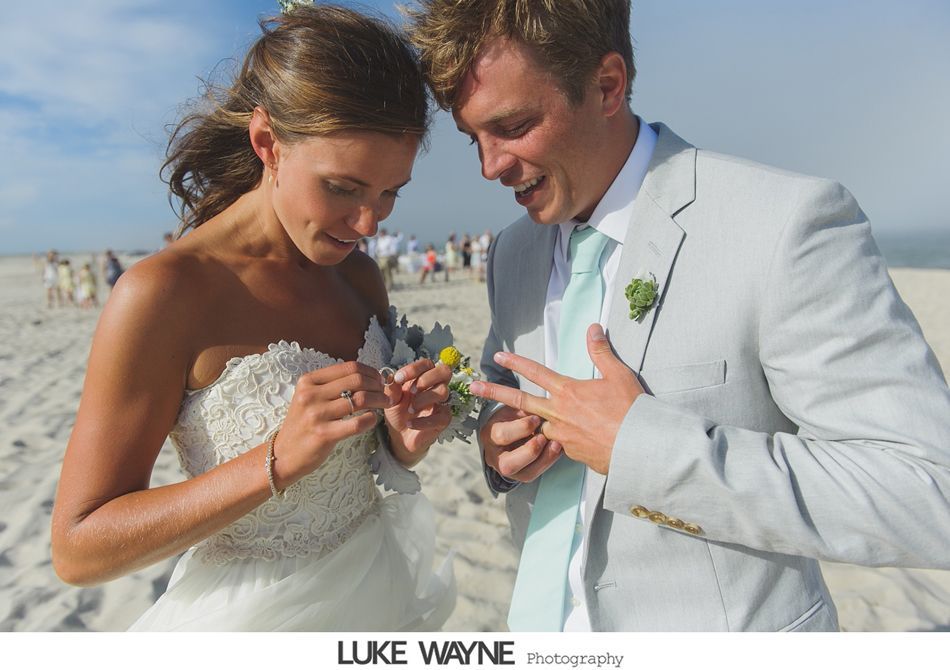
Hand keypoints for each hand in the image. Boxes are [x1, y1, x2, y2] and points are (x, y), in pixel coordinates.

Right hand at [275, 361, 391, 486]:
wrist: (284, 454)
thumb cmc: (302, 424)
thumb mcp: (309, 397)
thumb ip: (331, 385)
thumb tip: (366, 375)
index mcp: (308, 381)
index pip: (348, 367)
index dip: (370, 371)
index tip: (379, 379)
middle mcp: (310, 395)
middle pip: (357, 380)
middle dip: (377, 385)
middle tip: (385, 392)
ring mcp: (316, 415)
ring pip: (360, 399)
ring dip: (380, 400)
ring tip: (386, 403)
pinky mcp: (324, 434)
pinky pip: (357, 423)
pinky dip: (371, 419)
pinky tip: (373, 419)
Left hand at [382, 359, 452, 465]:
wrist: (399, 435)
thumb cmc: (397, 412)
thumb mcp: (390, 399)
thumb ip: (391, 388)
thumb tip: (392, 378)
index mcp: (422, 377)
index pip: (427, 364)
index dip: (414, 368)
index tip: (398, 378)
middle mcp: (434, 387)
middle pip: (444, 371)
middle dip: (427, 378)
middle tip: (411, 391)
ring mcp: (441, 402)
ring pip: (443, 391)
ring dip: (424, 398)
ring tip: (409, 409)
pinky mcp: (443, 420)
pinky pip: (441, 416)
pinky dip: (423, 421)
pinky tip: (410, 423)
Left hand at [469, 324, 643, 473]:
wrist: (638, 448)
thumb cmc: (631, 410)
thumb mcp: (618, 375)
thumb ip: (601, 352)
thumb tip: (593, 328)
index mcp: (568, 392)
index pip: (536, 372)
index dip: (516, 363)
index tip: (498, 357)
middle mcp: (558, 413)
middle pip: (519, 402)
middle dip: (493, 394)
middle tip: (473, 388)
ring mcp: (561, 435)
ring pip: (540, 426)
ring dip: (535, 423)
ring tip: (539, 422)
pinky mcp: (570, 453)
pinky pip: (560, 443)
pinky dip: (563, 438)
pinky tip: (581, 438)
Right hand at [480, 405, 561, 482]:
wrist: (511, 429)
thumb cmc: (512, 418)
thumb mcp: (513, 409)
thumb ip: (523, 409)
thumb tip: (540, 407)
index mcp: (489, 435)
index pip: (501, 435)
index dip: (522, 427)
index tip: (536, 418)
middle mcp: (494, 456)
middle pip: (508, 463)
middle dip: (530, 450)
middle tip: (544, 436)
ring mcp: (508, 468)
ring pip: (525, 473)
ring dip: (544, 458)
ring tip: (556, 444)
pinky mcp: (522, 475)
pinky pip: (537, 473)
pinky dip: (549, 461)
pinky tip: (558, 449)